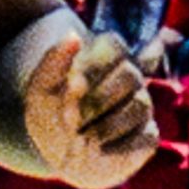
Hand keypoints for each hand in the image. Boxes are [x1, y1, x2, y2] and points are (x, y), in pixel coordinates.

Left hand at [23, 25, 155, 188]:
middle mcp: (129, 79)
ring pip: (139, 107)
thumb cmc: (51, 114)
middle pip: (130, 76)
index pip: (114, 45)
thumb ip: (54, 61)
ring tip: (80, 137)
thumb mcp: (41, 90)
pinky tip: (98, 151)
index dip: (94, 66)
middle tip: (71, 119)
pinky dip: (119, 147)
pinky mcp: (147, 136)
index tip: (71, 87)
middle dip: (98, 100)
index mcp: (104, 58)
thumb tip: (73, 35)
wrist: (58, 153)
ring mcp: (141, 107)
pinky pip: (146, 137)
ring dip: (105, 126)